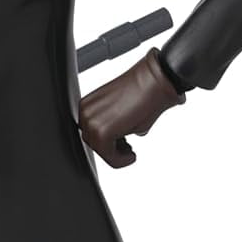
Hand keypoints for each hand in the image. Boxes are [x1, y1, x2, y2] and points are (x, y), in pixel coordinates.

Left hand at [78, 49, 184, 168]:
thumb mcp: (122, 111)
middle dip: (111, 149)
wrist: (156, 81)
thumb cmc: (144, 92)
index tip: (121, 146)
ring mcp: (91, 121)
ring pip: (100, 150)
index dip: (108, 142)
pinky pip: (108, 156)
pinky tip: (131, 155)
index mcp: (88, 104)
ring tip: (131, 151)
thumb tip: (118, 140)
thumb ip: (114, 125)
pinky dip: (120, 160)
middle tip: (127, 149)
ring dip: (116, 155)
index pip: (91, 132)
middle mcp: (85, 112)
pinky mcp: (102, 132)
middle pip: (94, 142)